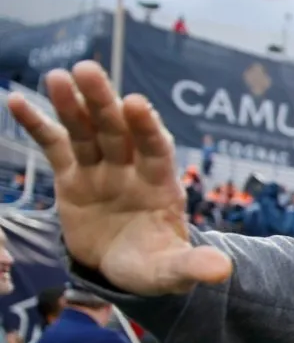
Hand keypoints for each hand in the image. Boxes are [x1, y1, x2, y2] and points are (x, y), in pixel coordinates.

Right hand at [6, 61, 231, 295]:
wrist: (126, 271)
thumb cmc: (155, 267)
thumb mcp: (173, 271)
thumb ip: (193, 266)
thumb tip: (223, 271)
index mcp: (161, 185)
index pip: (157, 150)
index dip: (148, 128)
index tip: (137, 104)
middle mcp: (131, 169)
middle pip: (118, 130)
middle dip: (104, 101)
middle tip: (87, 70)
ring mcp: (101, 169)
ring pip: (87, 131)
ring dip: (71, 105)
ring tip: (56, 77)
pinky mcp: (73, 176)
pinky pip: (54, 146)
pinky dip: (37, 124)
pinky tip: (16, 100)